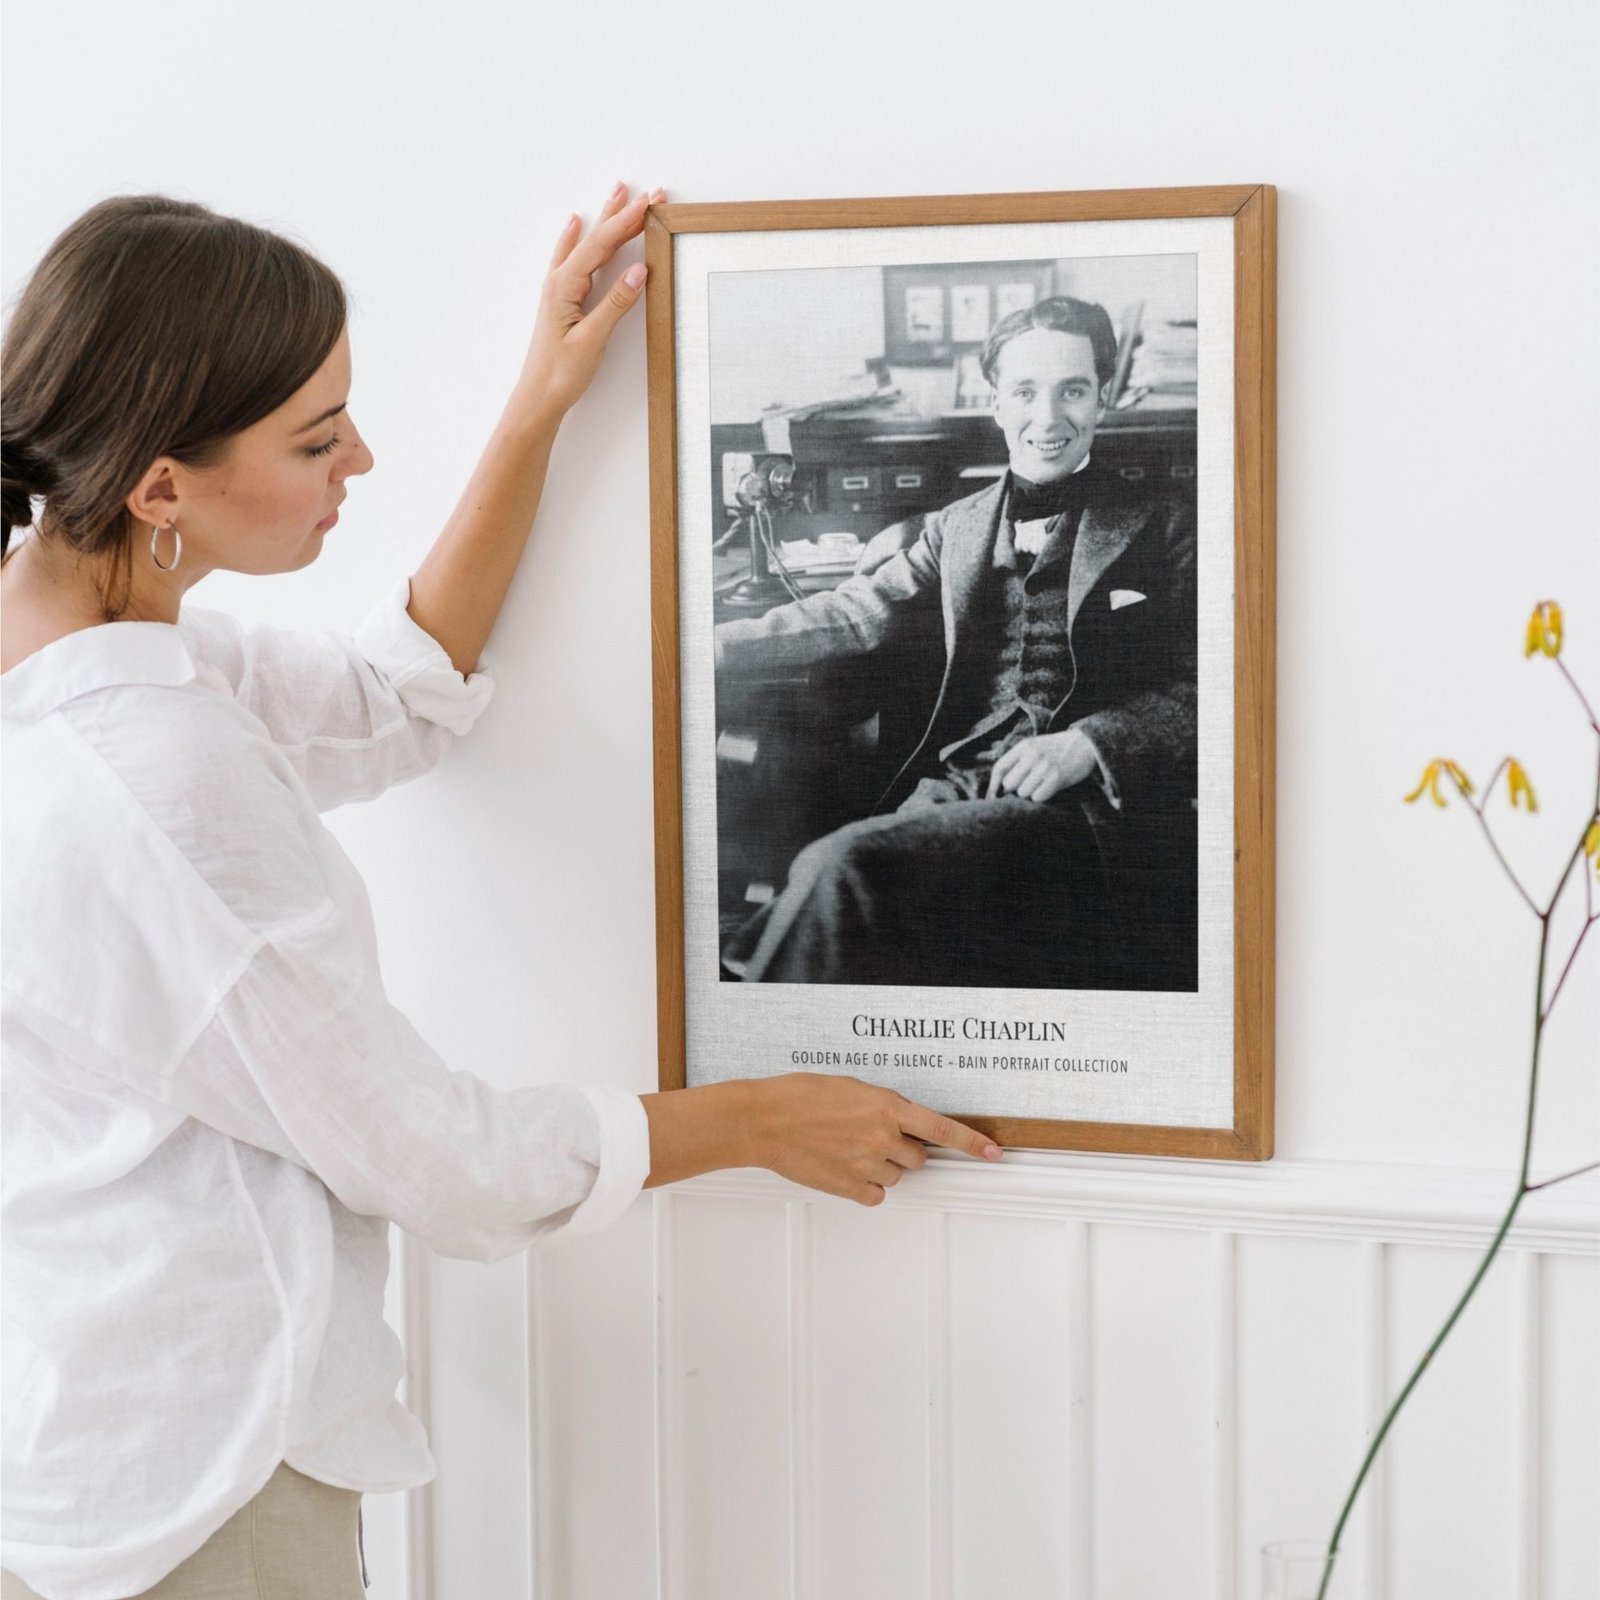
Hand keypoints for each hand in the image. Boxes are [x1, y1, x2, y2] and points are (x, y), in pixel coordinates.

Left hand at [513, 181, 664, 416]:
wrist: (538, 396)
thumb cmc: (561, 372)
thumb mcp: (592, 339)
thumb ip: (615, 304)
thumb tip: (638, 272)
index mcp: (564, 286)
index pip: (601, 245)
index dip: (627, 223)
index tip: (649, 203)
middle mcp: (560, 280)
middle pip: (596, 238)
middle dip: (622, 214)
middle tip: (647, 193)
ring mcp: (560, 287)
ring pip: (588, 243)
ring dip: (605, 219)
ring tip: (619, 193)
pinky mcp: (563, 298)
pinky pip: (574, 256)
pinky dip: (580, 236)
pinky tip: (577, 222)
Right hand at [748, 1073, 1002, 1205]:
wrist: (764, 1120)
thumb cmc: (800, 1097)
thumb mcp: (851, 1089)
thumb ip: (883, 1106)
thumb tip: (900, 1122)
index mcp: (886, 1107)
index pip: (942, 1129)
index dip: (971, 1143)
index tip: (993, 1152)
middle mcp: (882, 1137)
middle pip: (918, 1157)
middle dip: (903, 1150)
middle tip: (872, 1138)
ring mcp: (866, 1164)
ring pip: (896, 1176)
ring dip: (881, 1166)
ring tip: (847, 1149)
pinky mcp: (849, 1187)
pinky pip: (876, 1195)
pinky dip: (865, 1186)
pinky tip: (844, 1168)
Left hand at [985, 727, 1099, 802]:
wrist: (1085, 743)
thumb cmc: (1056, 749)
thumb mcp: (1034, 746)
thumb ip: (1017, 761)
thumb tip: (998, 787)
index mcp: (1024, 746)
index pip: (999, 768)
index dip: (993, 786)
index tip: (992, 798)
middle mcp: (1032, 755)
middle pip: (1009, 784)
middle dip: (1016, 789)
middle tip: (1027, 786)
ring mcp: (1044, 766)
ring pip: (1023, 793)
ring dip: (1030, 794)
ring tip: (1040, 785)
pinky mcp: (1057, 777)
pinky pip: (1038, 797)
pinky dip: (1041, 797)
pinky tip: (1049, 788)